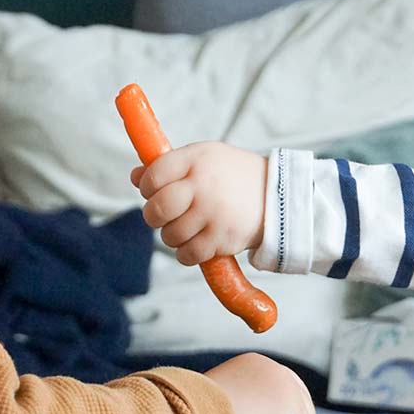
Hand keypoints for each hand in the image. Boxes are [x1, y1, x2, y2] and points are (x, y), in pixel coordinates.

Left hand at [130, 142, 266, 265]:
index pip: (153, 176)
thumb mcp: (204, 158)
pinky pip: (187, 255)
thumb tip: (135, 177)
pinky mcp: (222, 238)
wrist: (278, 196)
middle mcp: (203, 185)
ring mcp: (213, 213)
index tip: (154, 191)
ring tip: (188, 227)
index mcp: (196, 158)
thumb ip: (170, 166)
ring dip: (173, 236)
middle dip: (154, 216)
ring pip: (170, 235)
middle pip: (157, 209)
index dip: (147, 187)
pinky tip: (196, 243)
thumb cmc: (232, 175)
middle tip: (163, 216)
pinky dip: (186, 253)